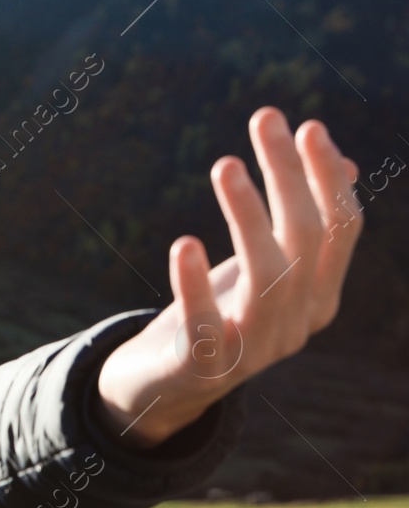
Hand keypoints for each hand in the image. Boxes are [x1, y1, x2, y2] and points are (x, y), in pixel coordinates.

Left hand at [95, 107, 363, 448]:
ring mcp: (255, 348)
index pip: (339, 230)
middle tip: (266, 119)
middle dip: (289, 175)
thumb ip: (298, 223)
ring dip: (246, 216)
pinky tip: (184, 243)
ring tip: (225, 164)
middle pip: (304, 240)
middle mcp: (298, 322)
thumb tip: (342, 160)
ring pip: (267, 277)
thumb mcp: (261, 265)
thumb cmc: (218, 312)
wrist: (165, 387)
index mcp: (319, 296)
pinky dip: (194, 284)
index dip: (327, 177)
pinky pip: (207, 325)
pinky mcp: (205, 366)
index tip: (308, 125)